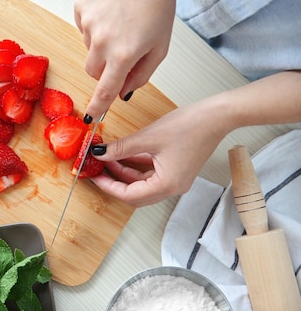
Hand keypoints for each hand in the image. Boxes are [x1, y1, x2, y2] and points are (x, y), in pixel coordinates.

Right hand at [74, 0, 182, 120]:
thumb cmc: (158, 7)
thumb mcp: (159, 48)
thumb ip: (141, 76)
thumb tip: (122, 94)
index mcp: (124, 54)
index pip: (105, 90)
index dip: (97, 107)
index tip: (89, 118)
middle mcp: (102, 41)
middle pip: (92, 71)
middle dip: (105, 69)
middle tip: (122, 52)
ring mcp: (88, 24)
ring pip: (89, 49)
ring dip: (101, 45)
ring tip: (120, 24)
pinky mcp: (80, 9)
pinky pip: (83, 29)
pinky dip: (95, 26)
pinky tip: (111, 13)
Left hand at [89, 103, 227, 205]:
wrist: (217, 115)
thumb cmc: (191, 126)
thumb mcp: (148, 137)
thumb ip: (121, 148)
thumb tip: (100, 153)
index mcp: (167, 185)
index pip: (129, 195)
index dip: (108, 187)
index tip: (93, 176)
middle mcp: (172, 188)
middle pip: (135, 195)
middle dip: (114, 183)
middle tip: (97, 172)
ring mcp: (175, 180)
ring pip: (142, 185)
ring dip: (124, 174)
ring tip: (106, 160)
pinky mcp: (176, 170)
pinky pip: (150, 174)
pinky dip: (135, 167)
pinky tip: (123, 155)